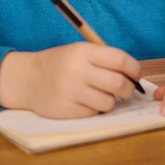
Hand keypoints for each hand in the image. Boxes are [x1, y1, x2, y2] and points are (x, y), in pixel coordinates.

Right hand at [0, 42, 141, 118]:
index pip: (120, 60)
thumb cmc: (61, 64)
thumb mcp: (79, 52)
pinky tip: (88, 102)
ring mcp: (71, 91)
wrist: (28, 79)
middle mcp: (78, 70)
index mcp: (83, 52)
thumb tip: (134, 75)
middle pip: (119, 83)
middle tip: (127, 91)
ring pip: (109, 102)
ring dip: (111, 101)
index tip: (136, 75)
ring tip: (104, 96)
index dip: (134, 69)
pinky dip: (96, 109)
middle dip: (129, 89)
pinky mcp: (66, 109)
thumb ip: (104, 59)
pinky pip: (94, 112)